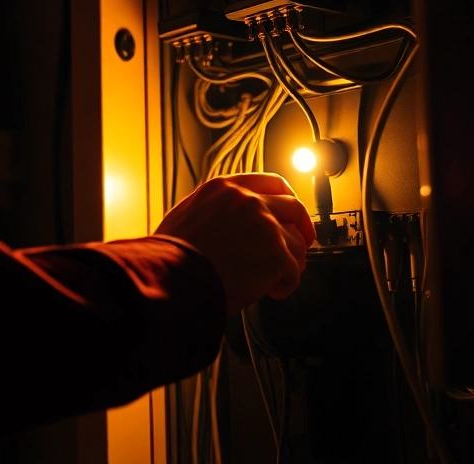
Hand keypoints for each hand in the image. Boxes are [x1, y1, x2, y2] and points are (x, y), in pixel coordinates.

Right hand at [154, 173, 313, 313]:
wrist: (172, 276)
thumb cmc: (170, 255)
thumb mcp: (186, 215)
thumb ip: (214, 210)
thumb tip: (227, 223)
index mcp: (224, 189)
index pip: (269, 182)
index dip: (285, 198)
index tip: (290, 213)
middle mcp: (249, 202)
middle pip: (294, 207)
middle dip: (302, 227)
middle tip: (302, 243)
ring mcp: (266, 227)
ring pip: (296, 243)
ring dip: (290, 263)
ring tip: (275, 279)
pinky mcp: (277, 255)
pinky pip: (293, 272)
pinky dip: (285, 285)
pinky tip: (271, 291)